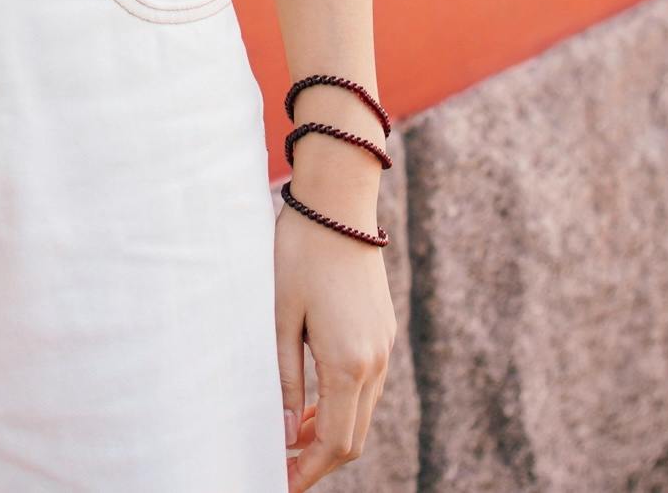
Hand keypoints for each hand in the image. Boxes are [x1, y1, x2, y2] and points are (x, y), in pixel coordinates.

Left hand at [274, 187, 396, 482]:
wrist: (338, 202)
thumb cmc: (300, 254)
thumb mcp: (282, 318)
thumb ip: (287, 380)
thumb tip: (287, 435)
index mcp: (348, 363)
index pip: (335, 443)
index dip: (309, 470)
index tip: (282, 480)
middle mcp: (375, 361)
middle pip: (354, 437)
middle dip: (320, 458)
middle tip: (283, 463)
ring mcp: (385, 346)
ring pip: (362, 413)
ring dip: (331, 431)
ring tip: (292, 435)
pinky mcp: (384, 330)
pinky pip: (368, 386)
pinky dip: (343, 403)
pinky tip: (314, 397)